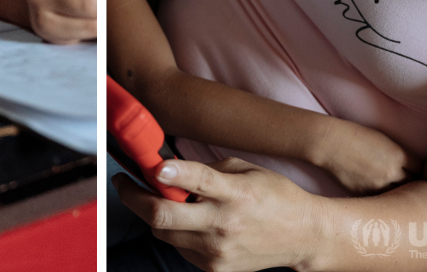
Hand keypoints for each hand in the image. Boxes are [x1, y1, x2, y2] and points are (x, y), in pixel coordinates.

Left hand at [113, 158, 322, 271]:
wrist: (303, 237)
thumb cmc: (274, 196)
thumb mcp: (245, 170)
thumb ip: (206, 170)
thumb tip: (168, 168)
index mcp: (236, 193)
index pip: (198, 180)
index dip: (170, 172)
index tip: (152, 164)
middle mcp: (224, 224)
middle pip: (163, 216)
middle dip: (133, 197)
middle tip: (123, 183)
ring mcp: (217, 251)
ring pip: (163, 232)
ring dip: (152, 213)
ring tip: (157, 198)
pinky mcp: (214, 268)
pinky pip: (178, 246)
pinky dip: (173, 231)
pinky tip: (184, 219)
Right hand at [313, 118, 420, 193]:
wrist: (328, 143)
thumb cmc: (354, 135)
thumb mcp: (382, 139)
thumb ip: (398, 155)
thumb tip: (409, 168)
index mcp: (398, 155)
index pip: (420, 168)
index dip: (415, 168)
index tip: (411, 168)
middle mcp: (391, 172)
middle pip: (412, 183)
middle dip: (409, 181)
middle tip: (404, 179)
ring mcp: (378, 185)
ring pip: (397, 194)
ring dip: (395, 191)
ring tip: (389, 185)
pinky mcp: (364, 193)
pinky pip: (379, 198)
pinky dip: (379, 195)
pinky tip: (374, 187)